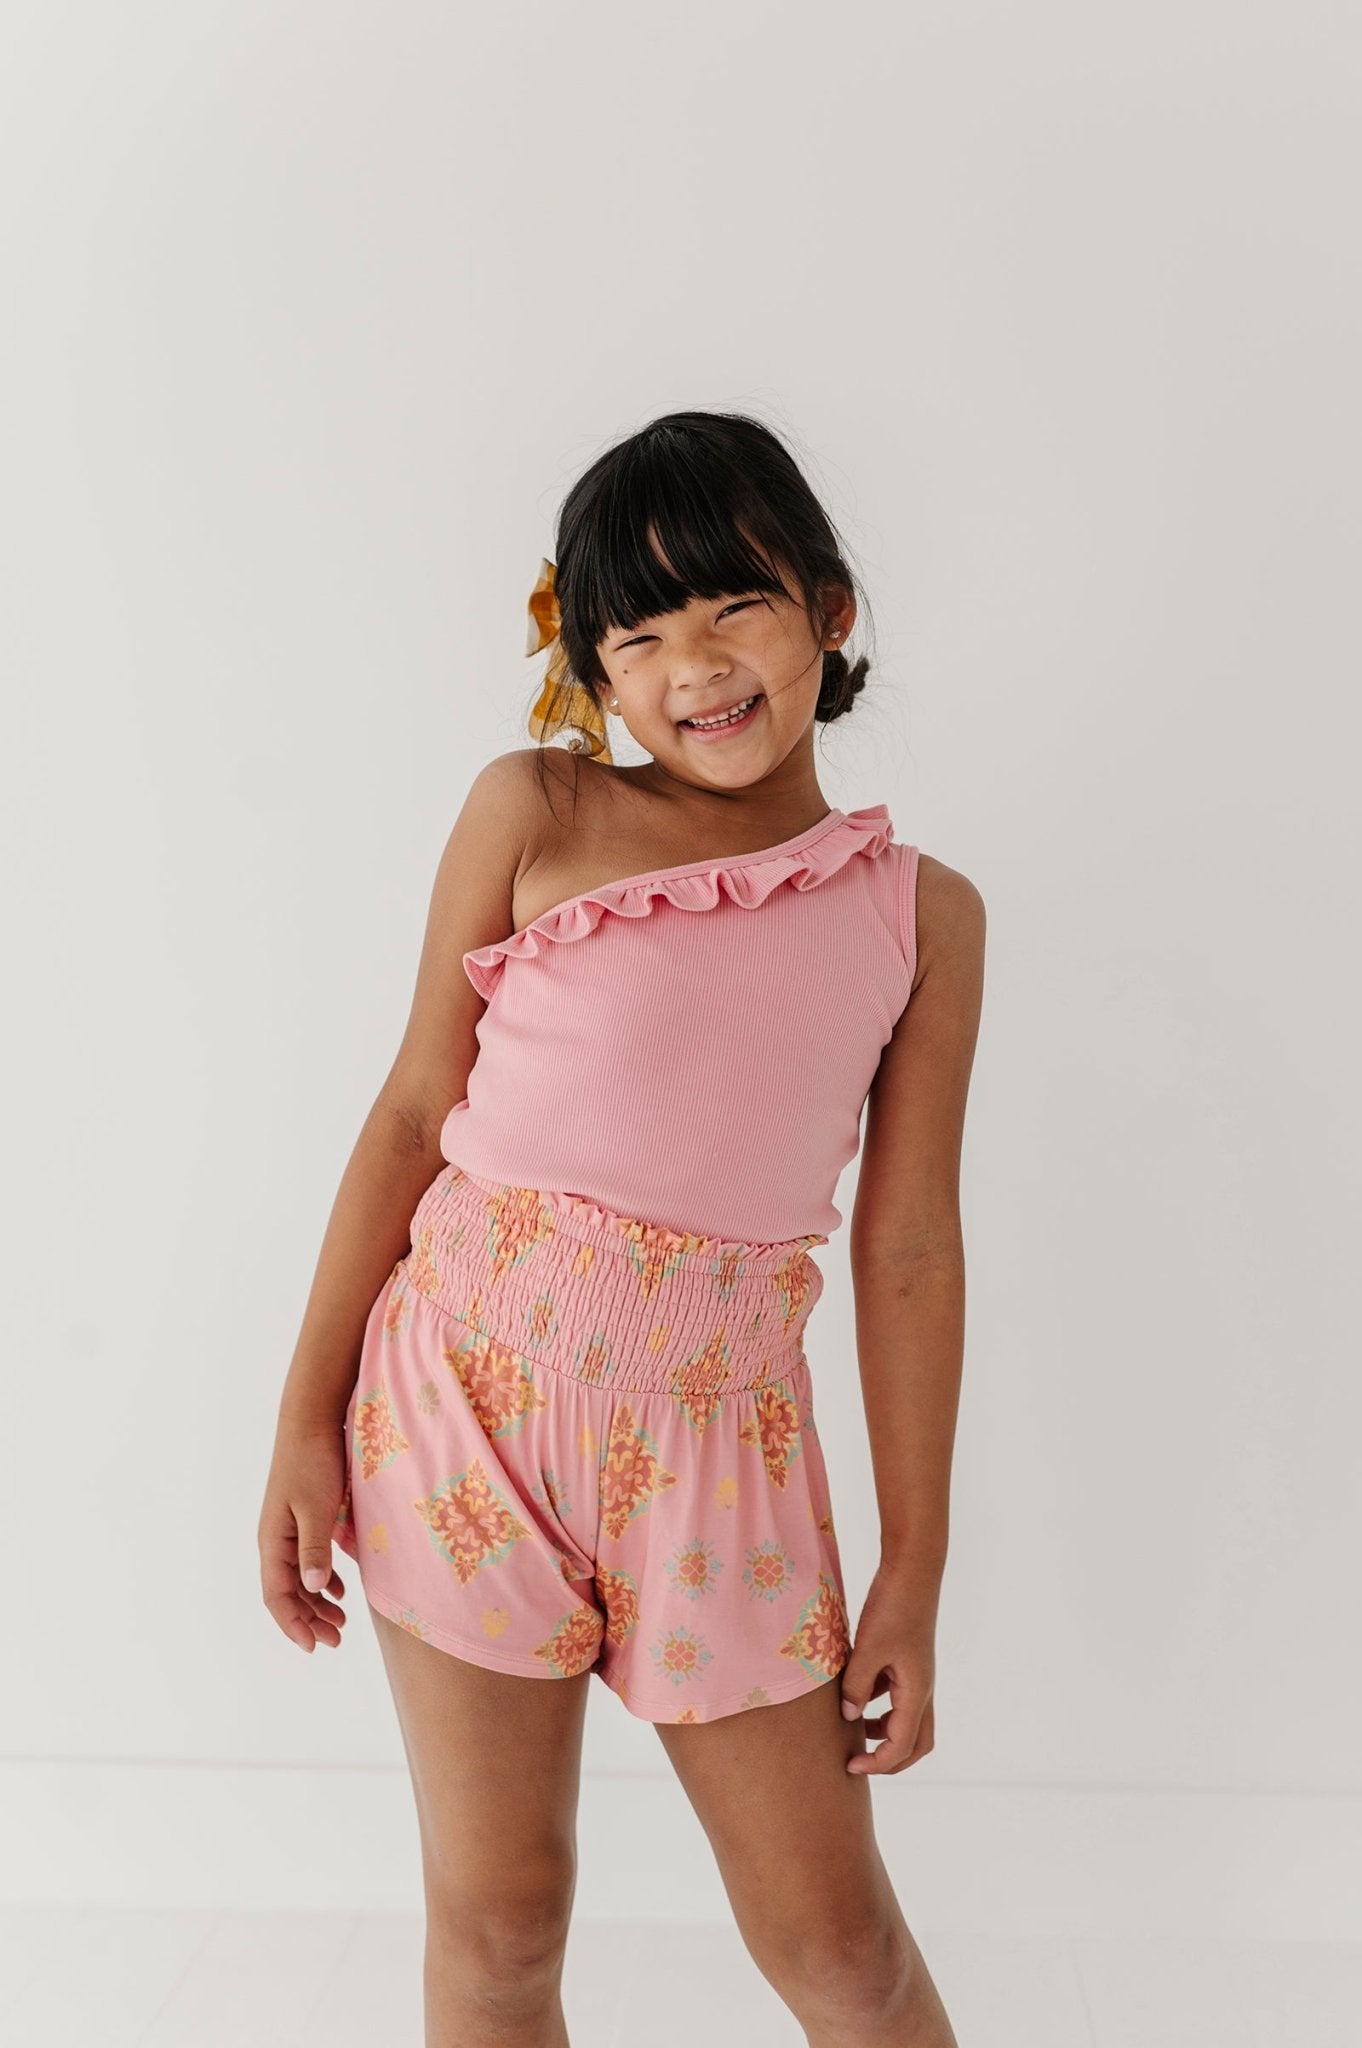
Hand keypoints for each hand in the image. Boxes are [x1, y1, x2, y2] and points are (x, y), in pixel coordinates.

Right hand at [258, 1420, 349, 1652]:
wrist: (311, 1421)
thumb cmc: (313, 1462)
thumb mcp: (316, 1509)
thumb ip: (314, 1549)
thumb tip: (315, 1589)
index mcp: (272, 1542)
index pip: (277, 1596)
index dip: (294, 1624)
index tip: (315, 1646)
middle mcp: (276, 1540)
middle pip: (287, 1593)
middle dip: (309, 1620)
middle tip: (336, 1640)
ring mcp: (288, 1529)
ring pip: (299, 1578)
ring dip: (317, 1603)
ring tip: (341, 1622)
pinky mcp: (304, 1518)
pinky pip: (308, 1560)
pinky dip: (323, 1579)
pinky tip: (340, 1589)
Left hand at [838, 1562, 938, 1775]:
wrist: (911, 1571)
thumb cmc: (893, 1608)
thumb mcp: (869, 1649)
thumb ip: (857, 1686)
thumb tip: (848, 1716)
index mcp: (916, 1692)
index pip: (903, 1746)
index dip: (877, 1764)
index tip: (850, 1766)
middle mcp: (922, 1688)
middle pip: (917, 1742)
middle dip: (891, 1760)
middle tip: (860, 1763)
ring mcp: (916, 1674)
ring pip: (907, 1719)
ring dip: (884, 1732)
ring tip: (852, 1729)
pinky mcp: (906, 1659)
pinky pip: (895, 1695)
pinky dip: (877, 1704)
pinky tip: (852, 1693)